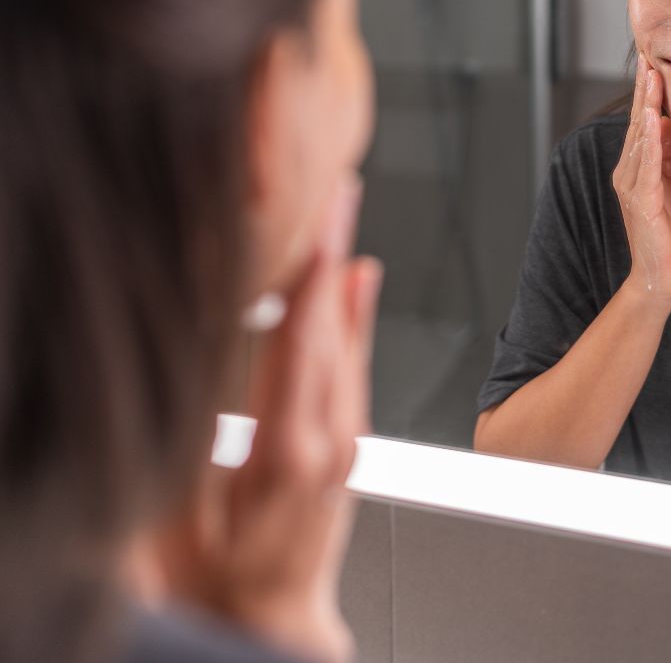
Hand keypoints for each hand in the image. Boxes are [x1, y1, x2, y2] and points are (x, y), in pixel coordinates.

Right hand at [154, 175, 382, 662]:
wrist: (274, 621)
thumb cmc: (222, 577)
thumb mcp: (182, 513)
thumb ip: (206, 428)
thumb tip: (211, 349)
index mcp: (290, 451)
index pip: (303, 342)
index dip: (311, 274)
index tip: (319, 216)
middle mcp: (332, 436)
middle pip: (335, 323)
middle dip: (335, 248)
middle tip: (339, 184)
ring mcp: (348, 435)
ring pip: (350, 336)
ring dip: (346, 268)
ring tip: (345, 211)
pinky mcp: (350, 436)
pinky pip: (356, 360)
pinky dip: (355, 311)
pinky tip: (356, 276)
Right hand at [612, 53, 670, 307]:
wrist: (662, 278)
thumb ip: (666, 155)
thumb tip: (665, 122)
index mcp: (640, 168)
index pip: (646, 122)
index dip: (651, 91)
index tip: (658, 62)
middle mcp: (630, 172)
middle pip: (638, 122)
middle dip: (645, 89)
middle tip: (650, 56)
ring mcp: (632, 186)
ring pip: (638, 138)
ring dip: (644, 105)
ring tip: (651, 76)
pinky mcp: (640, 202)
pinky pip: (644, 164)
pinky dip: (647, 139)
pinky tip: (652, 117)